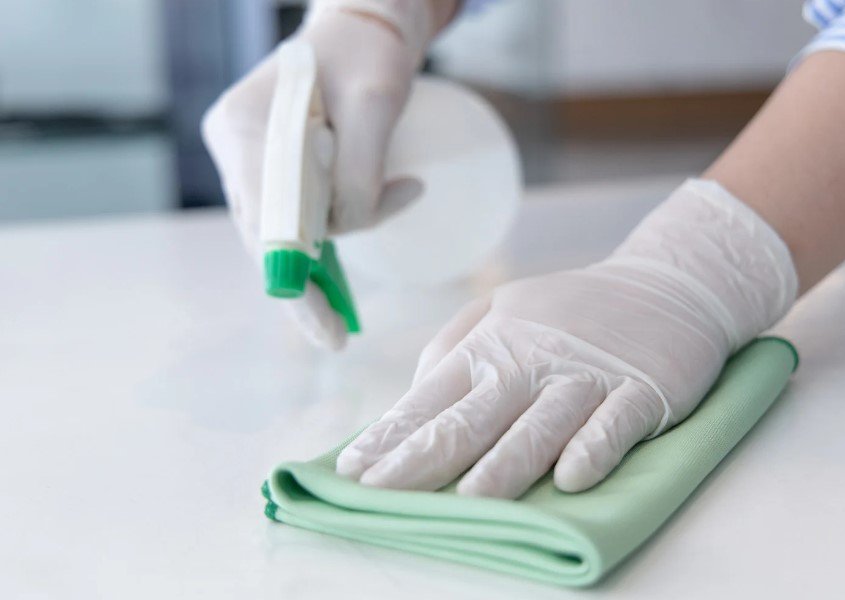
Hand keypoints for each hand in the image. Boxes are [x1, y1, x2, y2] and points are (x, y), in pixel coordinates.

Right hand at [201, 0, 435, 347]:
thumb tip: (347, 230)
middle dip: (304, 286)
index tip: (322, 326)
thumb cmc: (369, 54)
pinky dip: (324, 242)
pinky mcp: (274, 167)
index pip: (264, 218)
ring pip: (281, 230)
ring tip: (345, 313)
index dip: (291, 278)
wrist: (364, 30)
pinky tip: (339, 278)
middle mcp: (237, 147)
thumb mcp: (375, 108)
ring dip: (320, 264)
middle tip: (336, 336)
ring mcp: (252, 159)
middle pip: (266, 232)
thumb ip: (359, 174)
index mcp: (245, 128)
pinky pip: (295, 216)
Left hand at [336, 180, 797, 497]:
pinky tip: (572, 479)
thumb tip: (411, 397)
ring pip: (538, 427)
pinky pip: (613, 425)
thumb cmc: (570, 311)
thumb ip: (453, 347)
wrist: (665, 284)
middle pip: (471, 418)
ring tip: (468, 501)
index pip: (429, 398)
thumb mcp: (502, 308)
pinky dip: (593, 449)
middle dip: (422, 460)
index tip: (352, 472)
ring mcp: (585, 376)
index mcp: (491, 345)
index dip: (390, 436)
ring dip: (503, 465)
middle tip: (381, 496)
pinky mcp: (640, 390)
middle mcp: (530, 361)